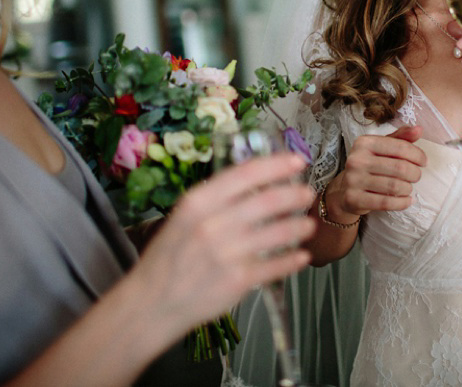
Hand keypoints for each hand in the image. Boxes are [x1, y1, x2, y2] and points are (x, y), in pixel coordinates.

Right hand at [135, 154, 314, 327]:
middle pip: (266, 201)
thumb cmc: (170, 256)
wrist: (152, 301)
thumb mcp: (184, 216)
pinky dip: (292, 260)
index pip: (244, 174)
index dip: (276, 165)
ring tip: (308, 225)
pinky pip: (275, 266)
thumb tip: (256, 180)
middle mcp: (212, 224)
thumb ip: (216, 199)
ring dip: (298, 226)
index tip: (297, 160)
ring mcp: (226, 253)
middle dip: (294, 194)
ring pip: (277, 233)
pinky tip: (302, 256)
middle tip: (307, 193)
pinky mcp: (237, 280)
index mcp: (197, 202)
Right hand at [324, 126, 425, 222]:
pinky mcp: (353, 199)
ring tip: (408, 188)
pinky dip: (402, 203)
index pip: (400, 147)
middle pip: (400, 168)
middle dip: (415, 173)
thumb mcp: (381, 149)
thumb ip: (400, 138)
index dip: (417, 155)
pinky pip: (386, 202)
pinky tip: (407, 200)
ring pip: (394, 186)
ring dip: (408, 189)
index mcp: (364, 143)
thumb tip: (419, 129)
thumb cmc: (368, 166)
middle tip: (416, 176)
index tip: (423, 162)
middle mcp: (357, 159)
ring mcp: (353, 180)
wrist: (344, 190)